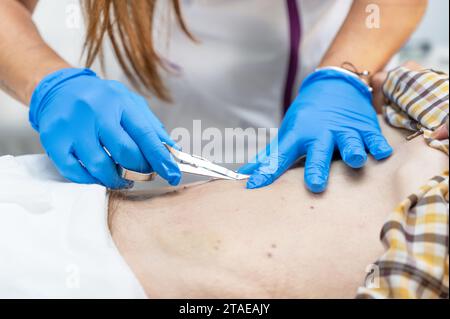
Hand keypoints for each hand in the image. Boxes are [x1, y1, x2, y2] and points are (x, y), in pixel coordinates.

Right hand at [30, 68, 180, 188]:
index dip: (161, 159)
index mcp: (119, 101)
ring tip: (121, 179)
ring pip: (100, 166)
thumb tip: (173, 151)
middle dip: (140, 170)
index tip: (173, 175)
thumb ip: (151, 127)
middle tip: (143, 174)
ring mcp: (72, 127)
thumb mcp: (130, 104)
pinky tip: (98, 176)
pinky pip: (75, 172)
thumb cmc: (100, 99)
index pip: (146, 135)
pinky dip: (91, 180)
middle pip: (125, 153)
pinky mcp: (54, 141)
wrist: (59, 88)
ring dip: (115, 180)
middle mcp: (95, 112)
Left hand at [239, 69, 392, 192]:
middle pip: (318, 153)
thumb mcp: (287, 132)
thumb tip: (245, 176)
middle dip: (317, 168)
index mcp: (298, 135)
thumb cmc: (307, 117)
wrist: (334, 85)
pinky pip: (374, 137)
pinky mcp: (365, 127)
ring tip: (354, 160)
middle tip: (315, 185)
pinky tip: (382, 153)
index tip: (254, 187)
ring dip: (352, 151)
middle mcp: (321, 133)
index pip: (279, 156)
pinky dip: (378, 144)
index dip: (266, 172)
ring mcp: (345, 130)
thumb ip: (270, 156)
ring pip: (350, 142)